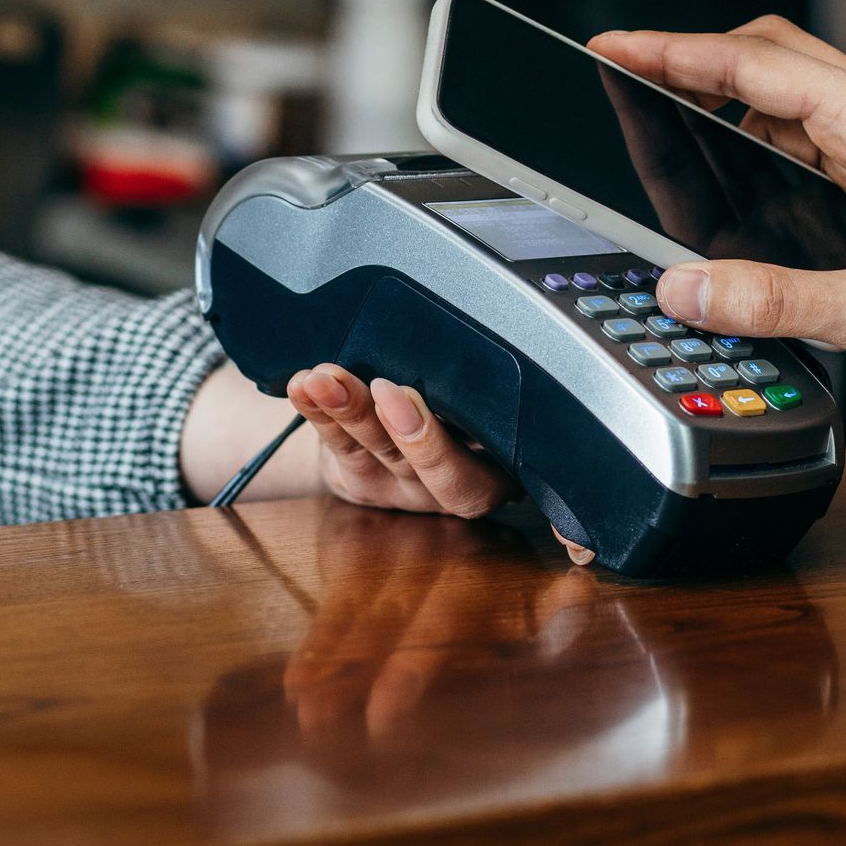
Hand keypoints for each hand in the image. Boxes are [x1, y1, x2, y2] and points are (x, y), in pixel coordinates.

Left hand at [179, 363, 595, 561]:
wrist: (401, 435)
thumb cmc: (461, 414)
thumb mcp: (489, 418)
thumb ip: (497, 402)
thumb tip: (541, 360)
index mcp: (495, 472)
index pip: (485, 473)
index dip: (455, 448)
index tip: (430, 405)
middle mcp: (447, 486)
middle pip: (430, 466)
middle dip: (408, 431)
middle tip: (388, 391)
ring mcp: (399, 486)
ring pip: (379, 449)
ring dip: (351, 410)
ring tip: (328, 378)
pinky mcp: (356, 476)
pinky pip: (338, 445)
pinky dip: (318, 412)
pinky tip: (305, 387)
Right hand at [588, 17, 845, 427]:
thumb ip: (774, 299)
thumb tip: (687, 292)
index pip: (752, 66)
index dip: (672, 53)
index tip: (613, 47)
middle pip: (770, 57)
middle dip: (695, 60)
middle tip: (629, 76)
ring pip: (790, 97)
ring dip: (727, 100)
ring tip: (664, 120)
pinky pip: (810, 141)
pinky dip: (759, 143)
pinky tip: (733, 177)